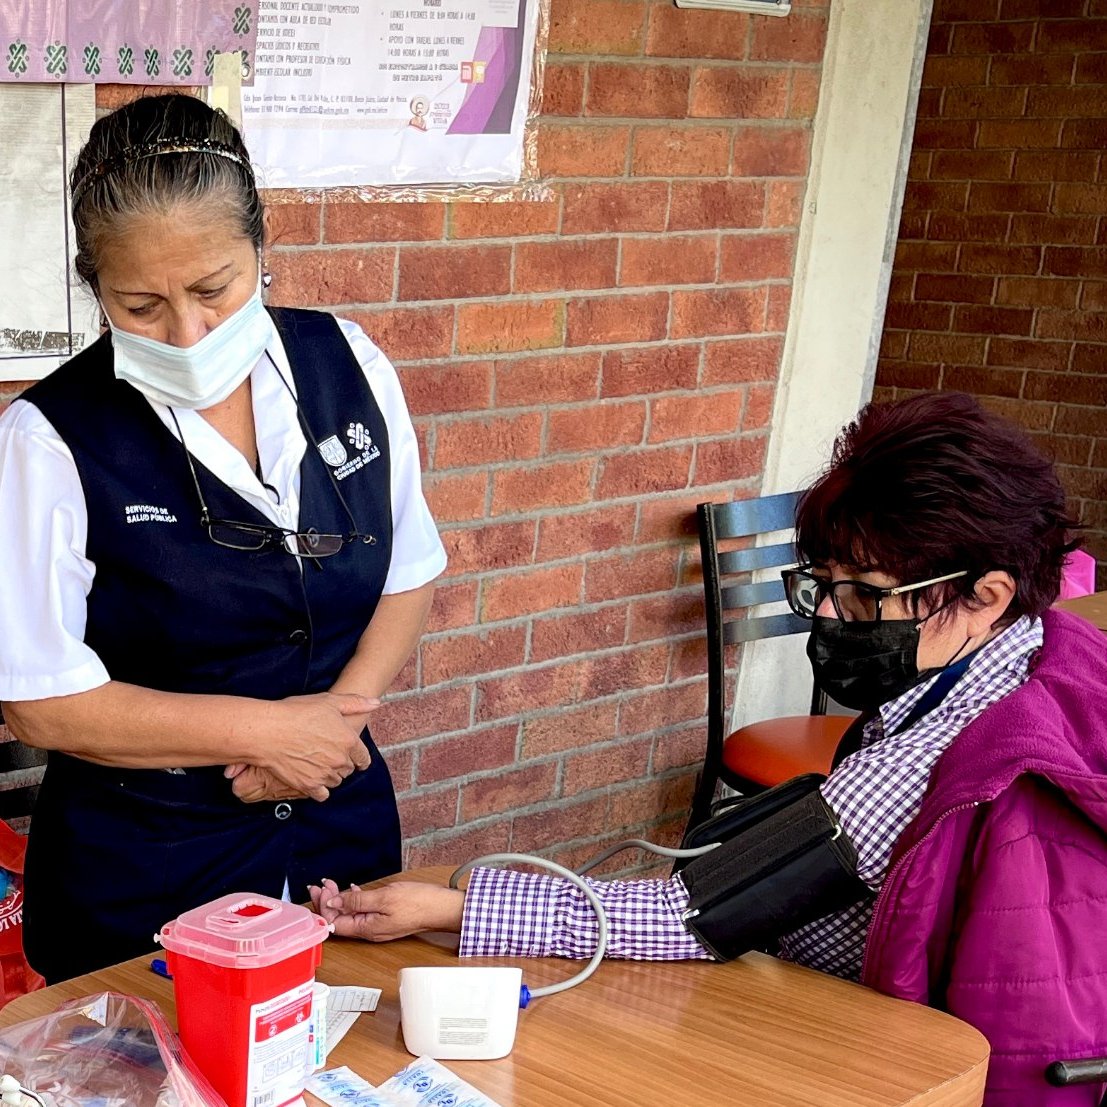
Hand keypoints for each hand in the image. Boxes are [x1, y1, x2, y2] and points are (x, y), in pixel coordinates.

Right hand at [225, 692, 377, 801]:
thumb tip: (376, 703)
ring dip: (331, 775)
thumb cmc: (297, 713)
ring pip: (336, 781)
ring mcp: (324, 774)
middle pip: (348, 769)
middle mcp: (340, 760)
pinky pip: (322, 794)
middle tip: (329, 756)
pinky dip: (319, 789)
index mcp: (348, 740)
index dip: (360, 758)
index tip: (358, 761)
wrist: (268, 731)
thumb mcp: (329, 701)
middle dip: (342, 764)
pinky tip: (312, 779)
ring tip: (319, 765)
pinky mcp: (308, 786)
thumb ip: (355, 703)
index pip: (363, 757)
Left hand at [308, 878, 464, 941]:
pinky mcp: (385, 918)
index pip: (334, 923)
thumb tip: (333, 902)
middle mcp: (370, 930)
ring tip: (331, 884)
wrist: (442, 907)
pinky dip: (354, 900)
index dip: (324, 907)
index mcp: (367, 929)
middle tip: (320, 885)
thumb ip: (357, 901)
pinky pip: (363, 912)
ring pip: (350, 914)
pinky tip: (353, 891)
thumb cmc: (418, 903)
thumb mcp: (385, 898)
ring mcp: (378, 925)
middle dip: (327, 902)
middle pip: (340, 919)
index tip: (321, 889)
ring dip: (339, 899)